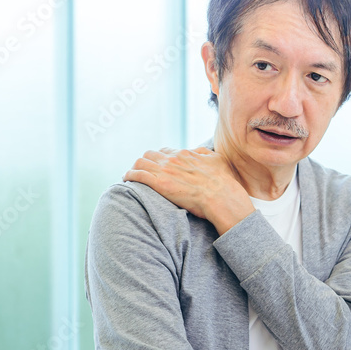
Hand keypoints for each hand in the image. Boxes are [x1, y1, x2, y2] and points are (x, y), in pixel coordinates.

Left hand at [123, 147, 254, 234]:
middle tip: (144, 171)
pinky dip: (129, 175)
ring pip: (141, 161)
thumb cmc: (224, 183)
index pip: (166, 152)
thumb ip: (206, 154)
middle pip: (151, 154)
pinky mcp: (159, 183)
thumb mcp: (218, 161)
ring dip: (135, 167)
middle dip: (146, 162)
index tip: (159, 166)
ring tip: (132, 175)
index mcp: (186, 154)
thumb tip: (198, 151)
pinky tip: (126, 179)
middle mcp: (173, 159)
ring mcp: (165, 170)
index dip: (160, 158)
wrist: (222, 198)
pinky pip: (137, 174)